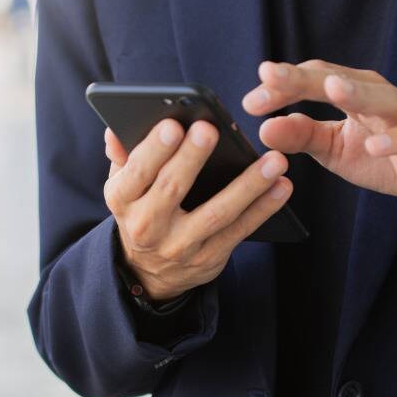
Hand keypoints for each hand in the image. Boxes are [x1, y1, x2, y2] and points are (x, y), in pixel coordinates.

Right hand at [104, 119, 293, 299]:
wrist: (149, 272)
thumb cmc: (141, 210)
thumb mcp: (124, 187)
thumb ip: (123, 157)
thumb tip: (114, 132)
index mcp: (123, 199)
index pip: (136, 172)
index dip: (154, 150)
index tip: (173, 125)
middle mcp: (147, 225)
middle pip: (172, 188)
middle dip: (192, 158)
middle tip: (212, 129)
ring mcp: (180, 245)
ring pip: (216, 213)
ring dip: (247, 186)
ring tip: (273, 161)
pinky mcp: (209, 258)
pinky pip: (239, 230)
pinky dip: (263, 209)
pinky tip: (281, 186)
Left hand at [242, 59, 396, 253]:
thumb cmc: (387, 160)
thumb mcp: (335, 149)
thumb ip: (303, 136)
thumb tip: (263, 127)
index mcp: (357, 94)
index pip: (316, 78)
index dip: (283, 85)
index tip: (250, 101)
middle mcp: (382, 97)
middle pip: (342, 79)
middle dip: (304, 78)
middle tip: (269, 75)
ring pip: (384, 99)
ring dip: (357, 93)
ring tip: (331, 88)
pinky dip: (395, 140)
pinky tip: (374, 146)